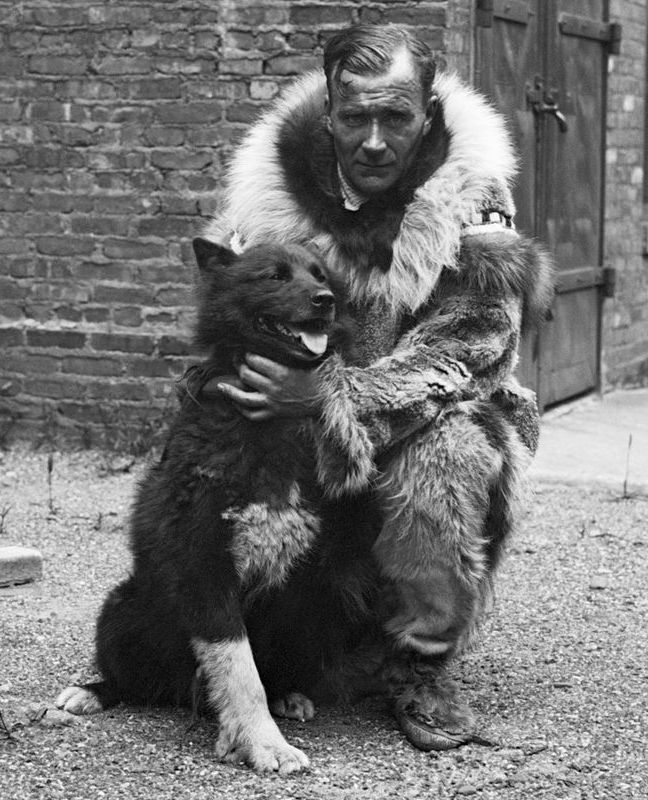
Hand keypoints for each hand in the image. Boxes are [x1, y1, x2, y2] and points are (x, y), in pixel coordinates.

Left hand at [204, 354, 321, 421]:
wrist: (326, 401)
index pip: (254, 360)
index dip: (247, 353)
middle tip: (237, 360)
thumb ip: (298, 348)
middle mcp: (273, 387)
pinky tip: (236, 403)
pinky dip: (242, 409)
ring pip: (244, 398)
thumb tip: (301, 328)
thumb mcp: (309, 360)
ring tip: (221, 385)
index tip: (246, 349)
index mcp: (281, 372)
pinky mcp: (274, 413)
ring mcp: (272, 402)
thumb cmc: (320, 378)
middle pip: (246, 375)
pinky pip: (253, 414)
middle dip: (239, 365)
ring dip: (231, 390)